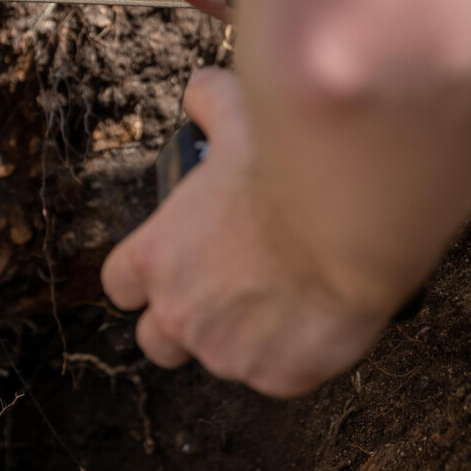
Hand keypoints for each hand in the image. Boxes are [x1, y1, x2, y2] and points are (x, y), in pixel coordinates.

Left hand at [100, 68, 389, 397]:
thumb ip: (209, 105)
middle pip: (156, 340)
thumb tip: (200, 93)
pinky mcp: (276, 378)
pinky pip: (279, 375)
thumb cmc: (288, 166)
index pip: (121, 285)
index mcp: (155, 258)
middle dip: (185, 323)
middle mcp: (178, 313)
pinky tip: (321, 319)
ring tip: (287, 302)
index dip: (147, 278)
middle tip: (231, 294)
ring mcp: (226, 352)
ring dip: (245, 339)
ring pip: (223, 358)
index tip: (177, 266)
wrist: (349, 219)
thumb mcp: (237, 118)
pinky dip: (297, 354)